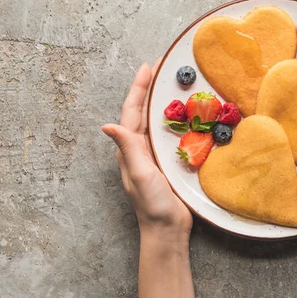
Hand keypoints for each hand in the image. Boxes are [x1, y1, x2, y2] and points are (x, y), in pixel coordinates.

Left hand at [102, 60, 192, 243]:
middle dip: (149, 89)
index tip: (147, 68)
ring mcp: (154, 155)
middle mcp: (140, 148)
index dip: (138, 89)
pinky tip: (188, 114)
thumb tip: (107, 125)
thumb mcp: (139, 174)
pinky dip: (177, 120)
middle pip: (143, 112)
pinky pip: (171, 135)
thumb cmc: (152, 204)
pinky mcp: (169, 162)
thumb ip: (128, 149)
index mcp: (130, 149)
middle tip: (161, 68)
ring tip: (173, 84)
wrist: (167, 229)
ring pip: (157, 121)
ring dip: (163, 101)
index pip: (132, 111)